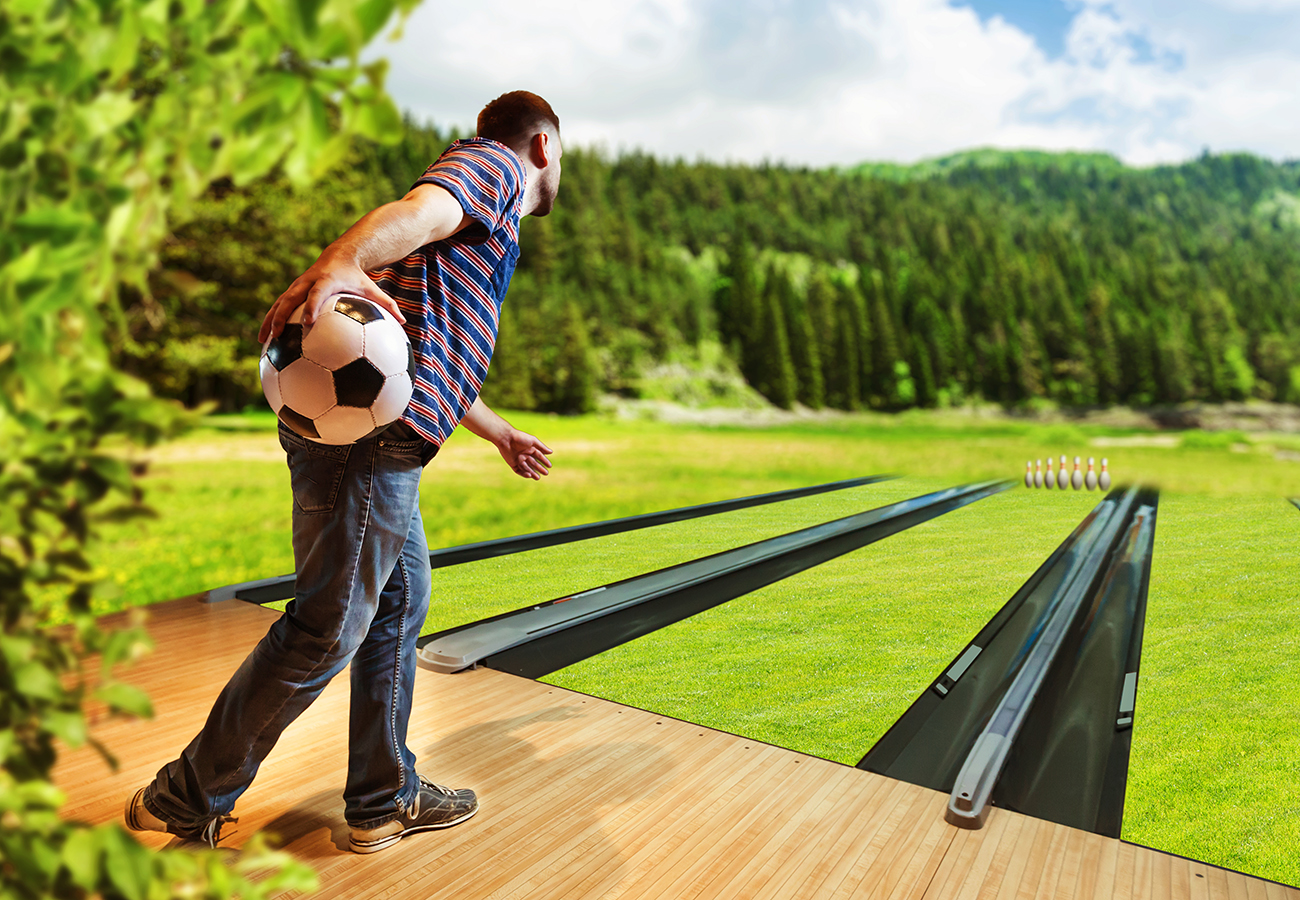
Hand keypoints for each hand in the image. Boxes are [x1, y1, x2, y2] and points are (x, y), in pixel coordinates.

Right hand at [258, 259, 405, 342]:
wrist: (340, 256)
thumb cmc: (358, 277)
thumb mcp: (372, 289)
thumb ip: (388, 305)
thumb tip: (404, 322)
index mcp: (327, 281)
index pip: (317, 295)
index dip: (311, 308)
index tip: (308, 324)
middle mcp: (308, 282)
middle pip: (290, 298)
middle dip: (281, 316)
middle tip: (277, 336)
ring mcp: (298, 286)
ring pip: (279, 303)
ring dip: (269, 320)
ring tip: (262, 341)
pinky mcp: (293, 291)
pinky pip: (279, 306)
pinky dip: (271, 320)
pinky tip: (266, 340)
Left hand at [496, 430, 552, 479]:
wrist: (506, 438)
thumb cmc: (520, 437)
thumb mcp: (533, 441)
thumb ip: (542, 447)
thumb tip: (551, 452)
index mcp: (530, 448)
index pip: (539, 456)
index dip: (544, 461)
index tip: (550, 466)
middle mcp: (525, 454)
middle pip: (534, 463)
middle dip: (540, 468)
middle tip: (546, 473)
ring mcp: (518, 460)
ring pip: (527, 468)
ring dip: (533, 473)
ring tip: (538, 477)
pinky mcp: (512, 464)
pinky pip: (519, 470)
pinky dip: (524, 473)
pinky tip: (529, 475)